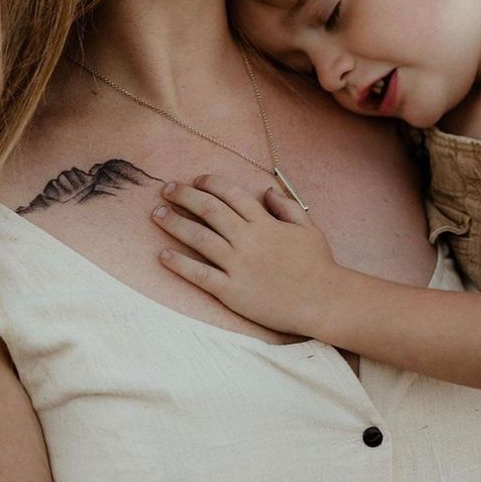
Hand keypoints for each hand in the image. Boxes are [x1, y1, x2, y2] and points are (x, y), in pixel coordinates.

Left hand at [151, 174, 339, 335]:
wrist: (324, 301)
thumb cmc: (319, 265)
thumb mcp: (308, 227)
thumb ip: (286, 206)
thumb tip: (266, 190)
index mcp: (265, 222)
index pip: (231, 194)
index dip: (210, 183)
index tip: (195, 180)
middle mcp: (248, 239)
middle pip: (209, 209)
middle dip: (184, 196)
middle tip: (166, 189)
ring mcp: (238, 265)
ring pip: (199, 237)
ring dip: (174, 223)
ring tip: (156, 214)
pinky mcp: (232, 290)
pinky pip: (200, 274)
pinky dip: (179, 264)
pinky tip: (163, 255)